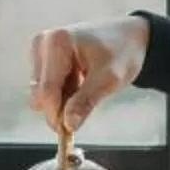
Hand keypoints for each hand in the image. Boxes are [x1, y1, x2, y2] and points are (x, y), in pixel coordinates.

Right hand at [29, 16, 149, 136]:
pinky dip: (62, 92)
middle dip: (59, 107)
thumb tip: (68, 125)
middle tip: (83, 113)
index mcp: (58, 42)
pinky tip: (78, 85)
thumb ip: (86, 101)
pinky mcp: (43, 56)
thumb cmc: (122, 52)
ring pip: (41, 91)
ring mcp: (41, 48)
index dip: (55, 115)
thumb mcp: (109, 79)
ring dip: (61, 99)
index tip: (68, 132)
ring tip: (85, 89)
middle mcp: (43, 42)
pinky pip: (45, 85)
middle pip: (40, 92)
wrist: (129, 37)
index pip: (47, 89)